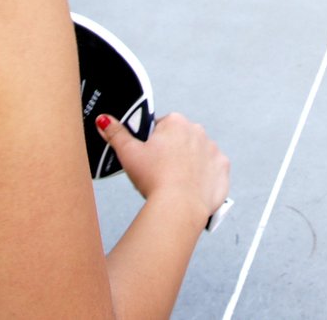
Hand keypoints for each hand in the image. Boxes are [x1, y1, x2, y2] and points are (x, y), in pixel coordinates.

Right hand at [98, 112, 229, 223]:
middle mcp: (198, 131)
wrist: (179, 207)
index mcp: (175, 122)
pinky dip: (204, 178)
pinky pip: (212, 170)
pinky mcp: (223, 169)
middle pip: (180, 140)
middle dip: (172, 152)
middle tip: (160, 172)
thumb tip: (103, 120)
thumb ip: (116, 134)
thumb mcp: (128, 153)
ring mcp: (213, 149)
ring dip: (189, 164)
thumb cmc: (155, 179)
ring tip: (175, 183)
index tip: (150, 158)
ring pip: (197, 154)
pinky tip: (191, 187)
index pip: (161, 127)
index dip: (153, 144)